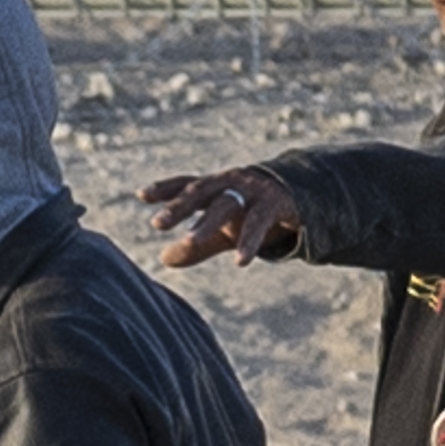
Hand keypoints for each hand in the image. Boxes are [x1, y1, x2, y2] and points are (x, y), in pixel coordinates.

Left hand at [144, 165, 302, 266]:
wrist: (302, 197)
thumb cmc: (253, 212)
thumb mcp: (222, 230)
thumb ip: (194, 246)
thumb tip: (163, 260)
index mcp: (216, 187)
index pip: (187, 184)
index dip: (165, 188)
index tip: (142, 195)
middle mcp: (231, 183)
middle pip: (200, 191)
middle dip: (179, 206)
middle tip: (157, 223)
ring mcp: (253, 190)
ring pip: (226, 204)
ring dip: (207, 223)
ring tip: (191, 241)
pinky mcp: (275, 203)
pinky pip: (259, 222)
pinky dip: (248, 241)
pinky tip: (240, 261)